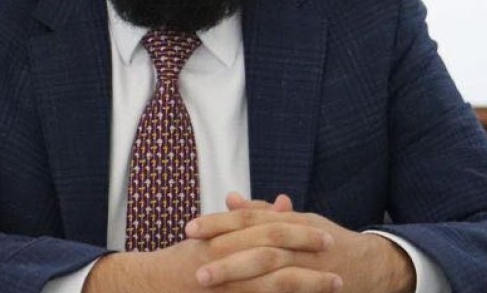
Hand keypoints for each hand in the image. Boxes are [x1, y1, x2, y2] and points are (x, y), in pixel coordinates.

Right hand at [84, 192, 338, 292]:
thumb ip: (251, 216)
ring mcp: (226, 285)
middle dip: (307, 258)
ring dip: (307, 286)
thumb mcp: (217, 232)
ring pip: (272, 286)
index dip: (298, 232)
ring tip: (336, 286)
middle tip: (336, 259)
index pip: (267, 229)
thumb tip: (284, 201)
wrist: (150, 285)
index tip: (324, 235)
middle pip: (273, 256)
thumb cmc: (187, 257)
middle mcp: (224, 259)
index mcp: (224, 237)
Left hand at [185, 195, 414, 292]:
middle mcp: (300, 241)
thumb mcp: (296, 221)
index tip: (190, 228)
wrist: (372, 265)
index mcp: (291, 221)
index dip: (220, 222)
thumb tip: (231, 198)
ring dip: (238, 276)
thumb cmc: (325, 240)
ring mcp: (310, 267)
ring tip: (207, 281)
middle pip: (258, 244)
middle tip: (193, 264)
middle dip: (224, 252)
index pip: (250, 219)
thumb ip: (262, 213)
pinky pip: (290, 290)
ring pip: (272, 270)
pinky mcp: (316, 287)